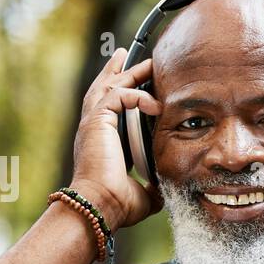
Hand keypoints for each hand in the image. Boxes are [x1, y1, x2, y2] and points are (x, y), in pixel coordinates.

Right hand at [70, 47, 164, 229]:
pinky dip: (137, 95)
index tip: (141, 86)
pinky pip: (118, 94)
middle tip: (134, 58)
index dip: (125, 94)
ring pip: (110, 86)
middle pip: (105, 89)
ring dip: (130, 73)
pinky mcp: (96, 120)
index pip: (112, 109)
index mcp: (104, 141)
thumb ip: (156, 182)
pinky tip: (156, 105)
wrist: (101, 204)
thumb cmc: (118, 203)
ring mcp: (93, 122)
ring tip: (148, 63)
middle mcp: (95, 128)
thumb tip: (170, 184)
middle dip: (121, 72)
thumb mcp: (146, 191)